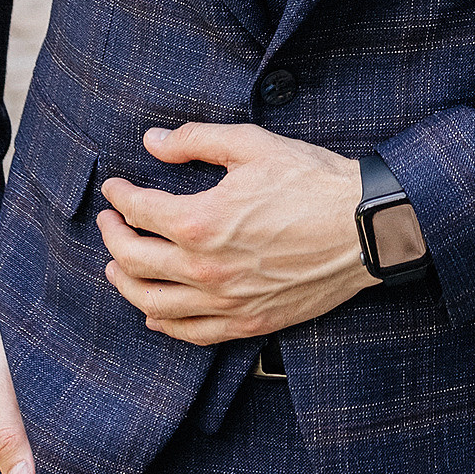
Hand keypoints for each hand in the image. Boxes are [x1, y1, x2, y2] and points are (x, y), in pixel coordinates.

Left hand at [97, 122, 382, 345]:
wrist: (366, 228)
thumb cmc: (314, 182)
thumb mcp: (253, 145)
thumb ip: (195, 141)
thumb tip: (152, 141)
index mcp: (201, 221)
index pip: (138, 211)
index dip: (119, 197)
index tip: (115, 187)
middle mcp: (205, 268)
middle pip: (134, 260)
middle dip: (112, 237)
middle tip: (108, 222)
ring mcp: (226, 301)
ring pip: (153, 304)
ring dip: (126, 285)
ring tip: (116, 267)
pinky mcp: (248, 321)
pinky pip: (191, 332)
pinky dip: (163, 324)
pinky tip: (154, 314)